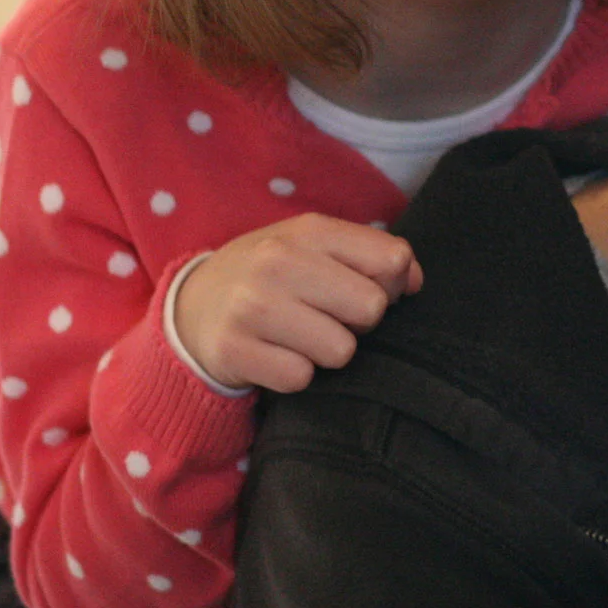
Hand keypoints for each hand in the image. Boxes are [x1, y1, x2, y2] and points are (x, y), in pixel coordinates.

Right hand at [174, 214, 422, 392]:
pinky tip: (275, 354)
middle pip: (372, 307)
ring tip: (299, 335)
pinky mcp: (235, 351)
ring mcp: (253, 307)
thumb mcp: (315, 248)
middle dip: (358, 321)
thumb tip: (414, 281)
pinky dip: (294, 374)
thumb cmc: (272, 275)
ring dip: (326, 352)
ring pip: (341, 351)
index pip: (392, 258)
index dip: (392, 283)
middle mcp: (278, 262)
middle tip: (327, 316)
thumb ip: (371, 255)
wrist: (193, 305)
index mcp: (308, 230)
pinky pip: (301, 378)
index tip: (364, 288)